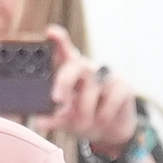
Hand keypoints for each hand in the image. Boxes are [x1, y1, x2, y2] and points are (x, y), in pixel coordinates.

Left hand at [39, 24, 137, 151]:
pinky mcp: (123, 85)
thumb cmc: (83, 118)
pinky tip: (103, 120)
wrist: (110, 131)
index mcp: (71, 72)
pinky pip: (109, 101)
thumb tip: (39, 121)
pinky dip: (102, 116)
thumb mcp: (65, 119)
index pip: (64, 52)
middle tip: (57, 100)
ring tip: (83, 125)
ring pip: (91, 88)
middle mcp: (88, 69)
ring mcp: (107, 75)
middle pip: (75, 65)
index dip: (58, 40)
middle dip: (64, 81)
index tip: (50, 31)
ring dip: (84, 112)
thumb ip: (52, 118)